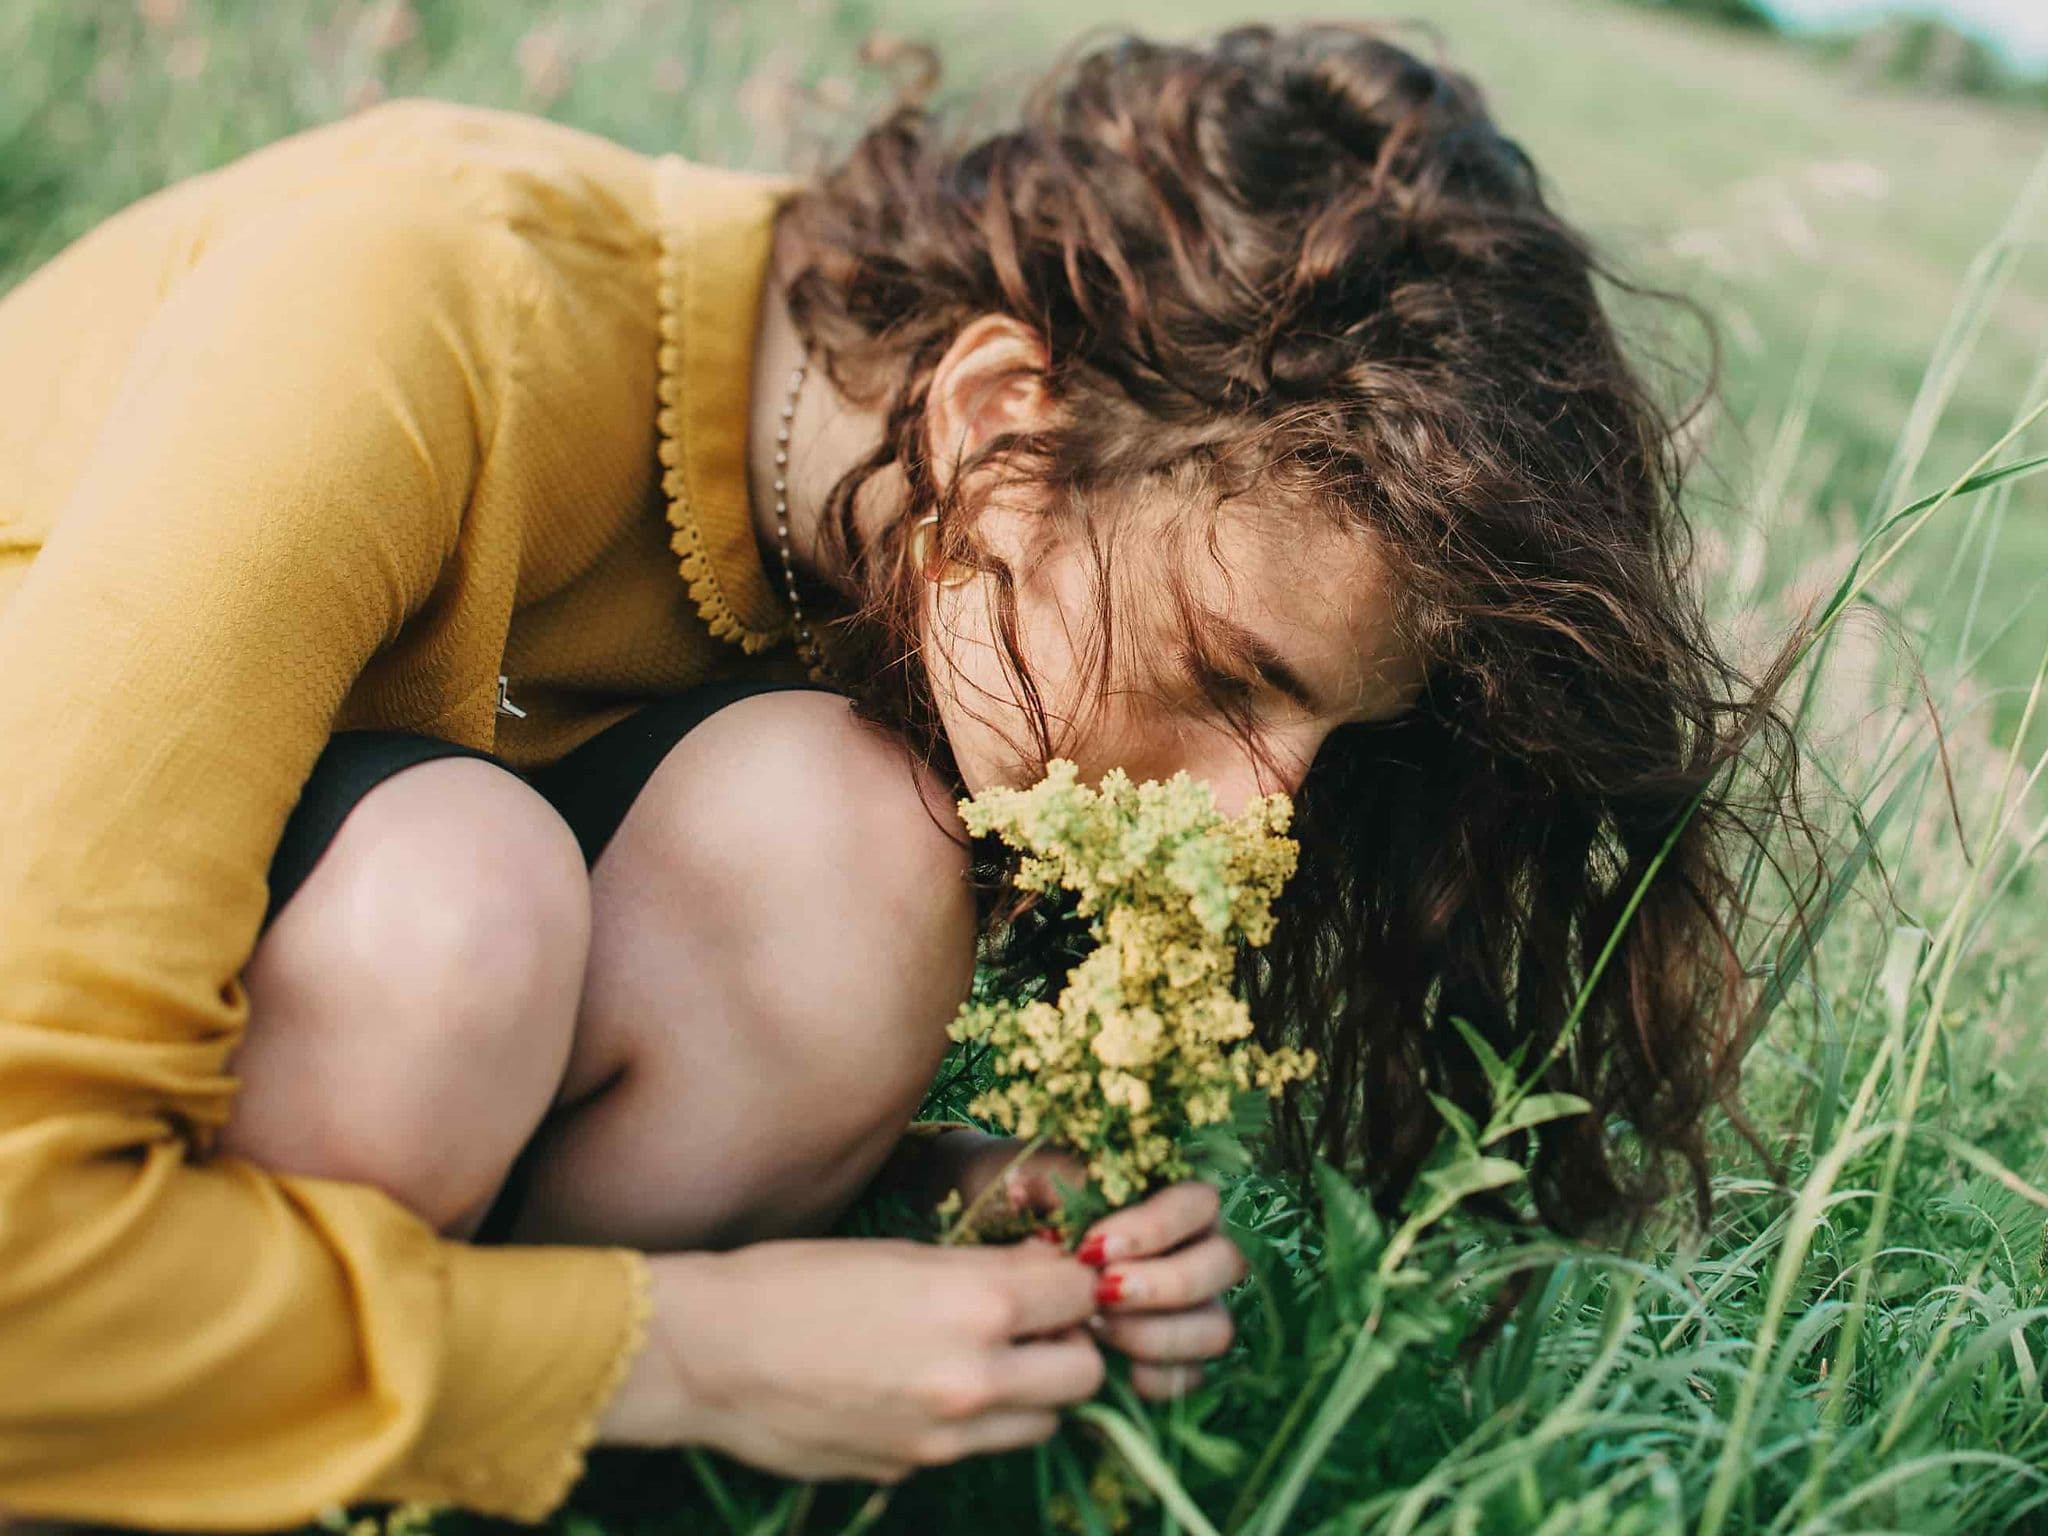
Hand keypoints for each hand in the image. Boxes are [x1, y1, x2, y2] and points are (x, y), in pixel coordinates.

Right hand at [598, 1237, 1103, 1483]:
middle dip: (1068, 1344)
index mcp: (976, 1304)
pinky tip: (924, 1389)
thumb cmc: (796, 1281)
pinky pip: (977, 1449)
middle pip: (1083, 1373)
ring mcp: (944, 1436)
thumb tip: (1047, 1272)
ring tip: (985, 1360)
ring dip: (1031, 1391)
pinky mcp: (910, 1470)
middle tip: (1032, 1324)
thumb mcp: (900, 1253)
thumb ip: (983, 1271)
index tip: (1049, 1277)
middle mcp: (975, 1377)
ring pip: (1043, 1422)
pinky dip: (973, 1424)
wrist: (710, 1353)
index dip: (1069, 1282)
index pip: (1081, 1295)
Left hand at [945, 1132, 1248, 1401]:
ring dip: (1160, 1334)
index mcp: (1174, 1198)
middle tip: (1103, 1296)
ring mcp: (1193, 1306)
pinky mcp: (1175, 1356)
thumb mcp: (1028, 1180)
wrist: (1003, 1243)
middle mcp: (1197, 1250)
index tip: (1093, 1248)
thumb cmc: (1025, 1204)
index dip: (1155, 1229)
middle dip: (1165, 1285)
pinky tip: (1116, 1369)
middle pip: (1224, 1265)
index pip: (1198, 1204)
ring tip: (1100, 1331)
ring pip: (1214, 1327)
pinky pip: (1191, 1376)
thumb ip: (1046, 1180)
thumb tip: (1038, 1199)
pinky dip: (1158, 1377)